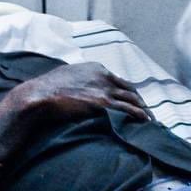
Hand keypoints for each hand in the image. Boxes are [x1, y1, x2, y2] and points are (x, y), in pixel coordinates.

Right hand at [8, 62, 149, 124]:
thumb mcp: (67, 75)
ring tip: (150, 120)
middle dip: (139, 101)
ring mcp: (105, 89)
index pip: (118, 80)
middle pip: (129, 89)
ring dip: (143, 110)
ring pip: (132, 99)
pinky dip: (139, 115)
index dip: (127, 92)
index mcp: (96, 68)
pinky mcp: (104, 103)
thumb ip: (78, 79)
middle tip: (146, 111)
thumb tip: (78, 85)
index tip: (132, 100)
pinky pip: (128, 109)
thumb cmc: (48, 88)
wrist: (41, 95)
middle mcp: (104, 76)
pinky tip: (145, 121)